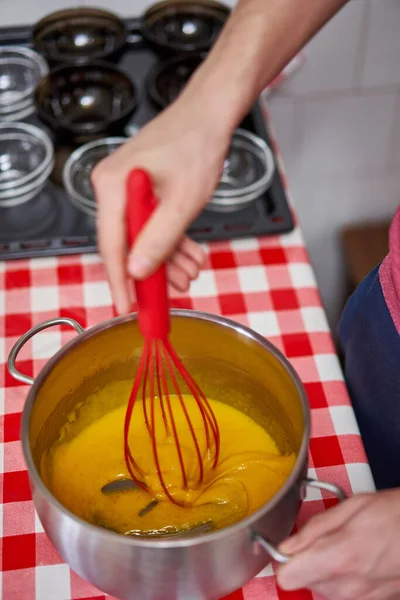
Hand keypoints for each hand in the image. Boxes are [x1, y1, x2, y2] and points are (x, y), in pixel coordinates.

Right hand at [91, 94, 231, 314]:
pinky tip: (191, 255)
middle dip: (153, 271)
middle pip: (127, 243)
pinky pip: (152, 223)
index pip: (111, 245)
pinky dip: (171, 240)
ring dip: (168, 258)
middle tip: (172, 294)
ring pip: (143, 236)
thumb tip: (137, 273)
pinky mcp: (142, 188)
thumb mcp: (183, 201)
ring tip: (191, 274)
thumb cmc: (198, 145)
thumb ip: (160, 239)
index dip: (119, 281)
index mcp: (112, 186)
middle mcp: (112, 187)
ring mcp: (126, 187)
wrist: (212, 112)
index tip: (127, 308)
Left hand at [277, 490, 399, 599]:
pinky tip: (360, 559)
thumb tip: (286, 546)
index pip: (286, 577)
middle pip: (304, 582)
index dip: (285, 559)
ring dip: (327, 570)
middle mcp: (346, 587)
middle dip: (309, 561)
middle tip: (329, 538)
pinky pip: (343, 594)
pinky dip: (345, 579)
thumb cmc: (395, 515)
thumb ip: (314, 529)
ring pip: (323, 589)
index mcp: (336, 558)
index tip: (292, 546)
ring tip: (348, 546)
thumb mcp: (352, 507)